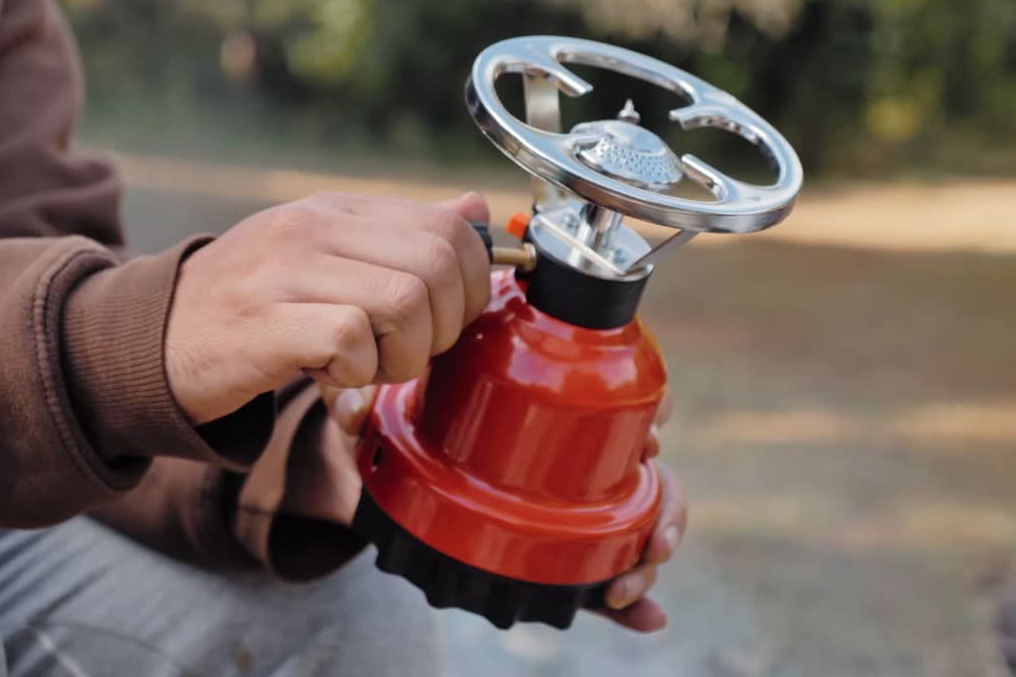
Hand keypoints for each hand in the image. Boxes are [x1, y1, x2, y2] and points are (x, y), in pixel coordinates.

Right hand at [165, 192, 491, 424]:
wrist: (154, 338)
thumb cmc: (253, 306)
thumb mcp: (327, 257)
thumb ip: (400, 237)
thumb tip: (476, 206)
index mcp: (338, 210)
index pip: (450, 227)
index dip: (472, 285)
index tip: (446, 321)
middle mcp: (313, 228)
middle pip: (438, 264)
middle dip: (445, 326)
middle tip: (406, 352)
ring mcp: (285, 270)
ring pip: (404, 301)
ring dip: (404, 355)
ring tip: (367, 366)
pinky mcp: (262, 321)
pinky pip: (350, 339)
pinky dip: (356, 373)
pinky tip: (329, 375)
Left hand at [323, 385, 688, 632]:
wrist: (384, 477)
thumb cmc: (395, 436)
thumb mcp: (378, 420)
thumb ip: (361, 410)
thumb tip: (352, 410)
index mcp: (542, 406)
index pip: (616, 397)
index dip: (652, 408)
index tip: (657, 429)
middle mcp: (571, 452)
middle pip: (641, 470)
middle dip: (663, 503)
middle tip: (653, 531)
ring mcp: (571, 501)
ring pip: (636, 521)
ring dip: (651, 550)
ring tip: (634, 581)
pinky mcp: (559, 549)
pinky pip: (606, 568)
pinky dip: (631, 602)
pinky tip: (646, 617)